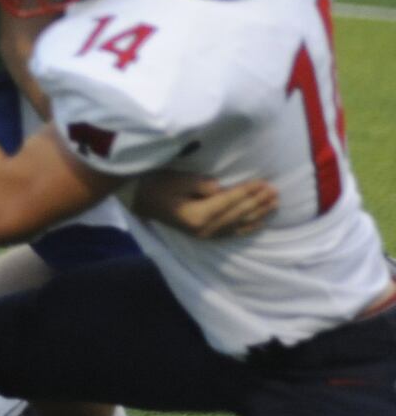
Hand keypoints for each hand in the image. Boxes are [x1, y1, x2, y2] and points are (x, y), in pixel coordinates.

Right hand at [132, 171, 278, 238]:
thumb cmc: (157, 185)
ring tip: (274, 203)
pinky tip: (260, 221)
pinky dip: (248, 227)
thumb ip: (200, 185)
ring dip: (258, 214)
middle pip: (237, 215)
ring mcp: (205, 235)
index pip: (229, 202)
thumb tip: (221, 189)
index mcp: (197, 215)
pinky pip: (232, 233)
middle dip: (257, 203)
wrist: (139, 200)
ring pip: (239, 225)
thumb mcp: (177, 179)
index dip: (248, 192)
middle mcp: (204, 229)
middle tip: (275, 192)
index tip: (264, 183)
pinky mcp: (205, 235)